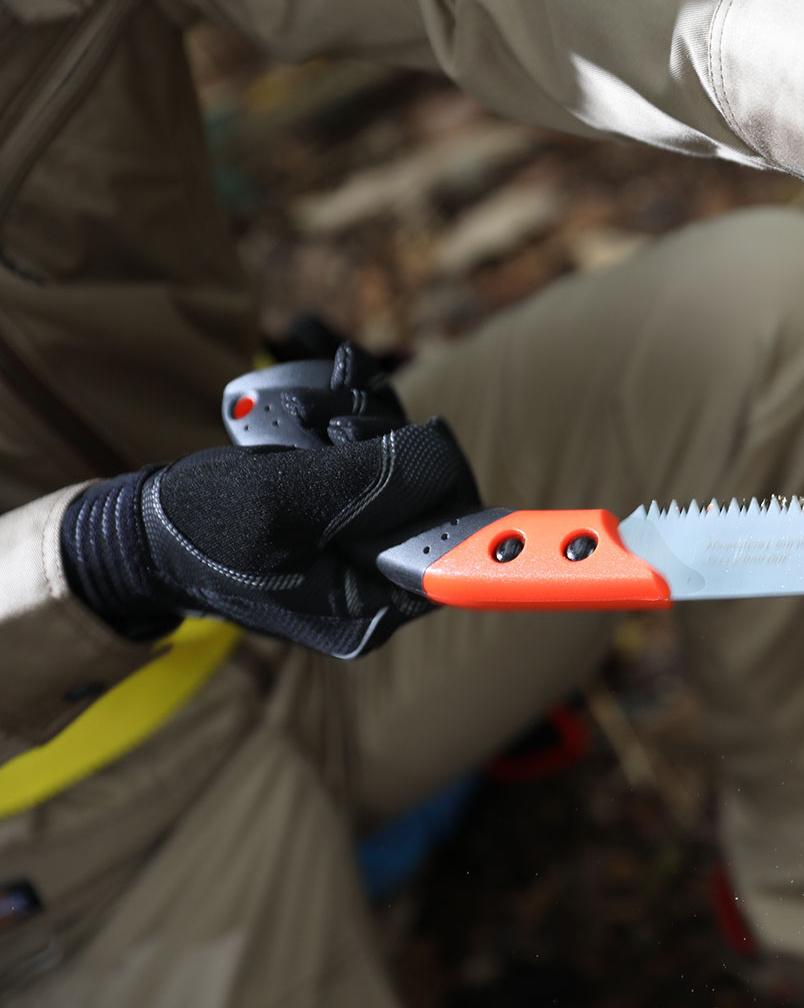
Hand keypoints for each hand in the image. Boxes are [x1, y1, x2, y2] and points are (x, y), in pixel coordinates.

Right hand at [61, 347, 479, 657]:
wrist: (147, 528)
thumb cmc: (201, 525)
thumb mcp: (279, 501)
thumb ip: (365, 482)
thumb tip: (440, 454)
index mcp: (369, 608)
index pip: (453, 550)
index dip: (449, 485)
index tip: (427, 433)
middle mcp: (380, 585)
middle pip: (434, 496)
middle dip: (387, 440)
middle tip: (332, 424)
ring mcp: (369, 548)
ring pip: (410, 464)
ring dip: (365, 421)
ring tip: (304, 414)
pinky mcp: (356, 514)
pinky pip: (381, 456)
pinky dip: (355, 419)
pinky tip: (322, 399)